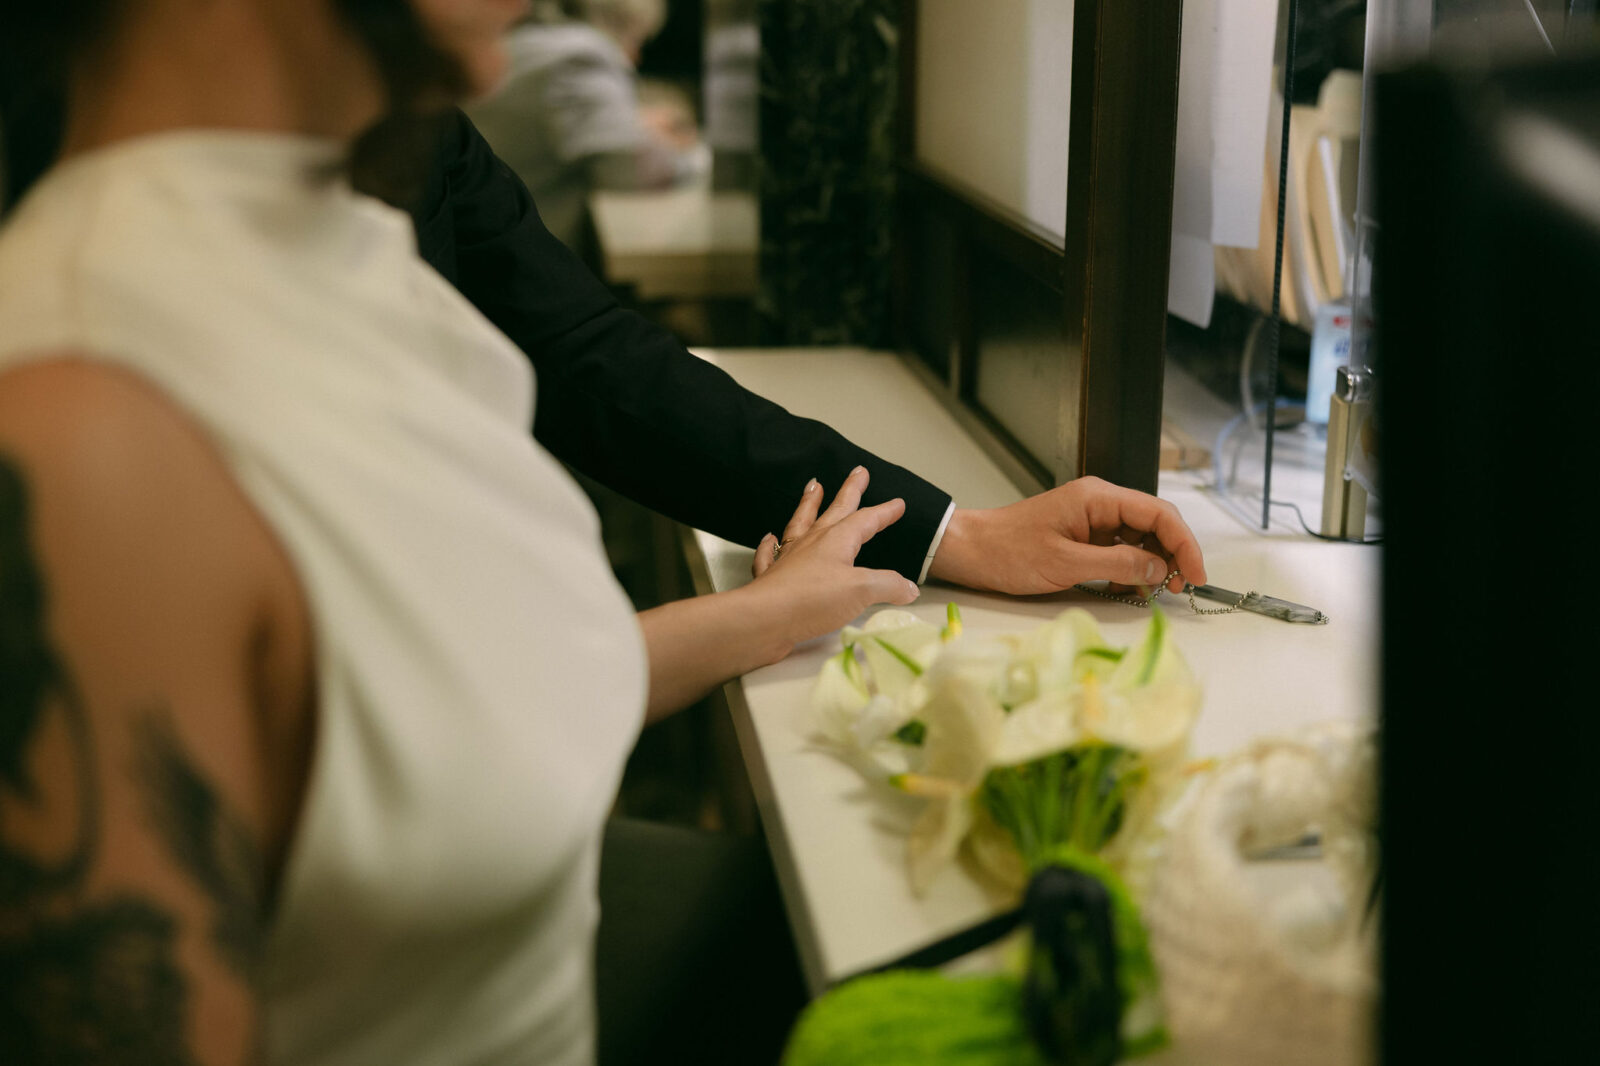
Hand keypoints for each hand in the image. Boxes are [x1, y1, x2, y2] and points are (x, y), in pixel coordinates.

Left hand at [746, 466, 919, 649]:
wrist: (764, 619)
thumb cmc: (812, 600)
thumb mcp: (861, 591)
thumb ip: (888, 585)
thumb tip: (908, 587)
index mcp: (836, 540)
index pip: (865, 520)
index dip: (884, 512)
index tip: (897, 504)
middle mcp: (812, 542)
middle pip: (835, 510)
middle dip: (850, 490)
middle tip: (858, 472)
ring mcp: (790, 557)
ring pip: (801, 522)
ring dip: (810, 503)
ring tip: (814, 486)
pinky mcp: (772, 577)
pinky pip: (771, 553)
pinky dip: (772, 544)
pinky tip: (771, 538)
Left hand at [925, 476, 1206, 595]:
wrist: (970, 551)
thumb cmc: (1009, 554)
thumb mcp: (1066, 564)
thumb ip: (1118, 564)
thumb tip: (1160, 569)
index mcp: (1098, 498)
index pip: (1159, 513)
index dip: (1185, 544)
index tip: (1196, 576)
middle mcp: (1099, 501)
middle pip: (1155, 523)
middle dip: (1173, 554)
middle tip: (1177, 589)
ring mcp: (1091, 517)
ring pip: (1140, 536)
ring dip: (1153, 563)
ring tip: (1155, 591)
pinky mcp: (1083, 534)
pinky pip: (1120, 547)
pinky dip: (1131, 567)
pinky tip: (1129, 586)